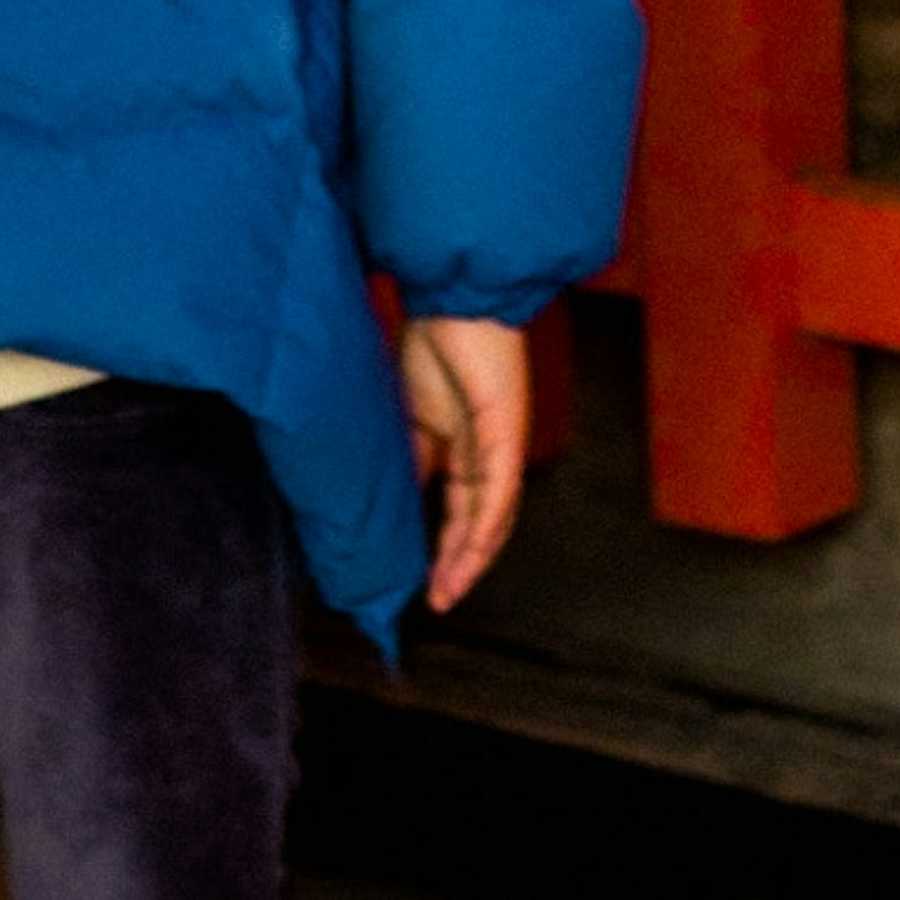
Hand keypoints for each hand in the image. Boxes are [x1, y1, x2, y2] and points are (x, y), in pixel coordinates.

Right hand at [399, 315, 529, 612]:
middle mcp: (489, 453)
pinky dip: (484, 525)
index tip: (422, 583)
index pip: (460, 511)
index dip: (444, 549)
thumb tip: (394, 503)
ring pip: (493, 517)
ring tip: (448, 589)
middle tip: (436, 600)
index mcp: (466, 447)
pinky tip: (470, 553)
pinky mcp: (505, 433)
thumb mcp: (410, 415)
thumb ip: (409, 458)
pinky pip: (499, 489)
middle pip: (480, 523)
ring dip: (471, 557)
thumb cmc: (434, 343)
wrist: (451, 299)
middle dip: (458, 566)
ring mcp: (500, 445)